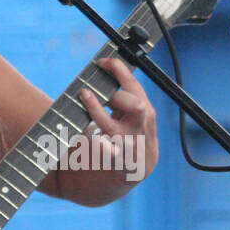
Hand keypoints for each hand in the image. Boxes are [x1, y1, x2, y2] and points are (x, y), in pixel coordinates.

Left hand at [78, 56, 158, 179]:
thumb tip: (102, 72)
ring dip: (97, 111)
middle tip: (94, 88)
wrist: (138, 167)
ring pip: (115, 128)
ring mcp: (130, 145)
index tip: (101, 62)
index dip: (118, 70)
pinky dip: (99, 146)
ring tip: (84, 96)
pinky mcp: (118, 161)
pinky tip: (91, 138)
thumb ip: (122, 97)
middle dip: (116, 95)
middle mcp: (140, 127)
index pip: (134, 86)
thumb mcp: (132, 113)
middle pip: (136, 106)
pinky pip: (108, 153)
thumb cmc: (131, 133)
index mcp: (145, 111)